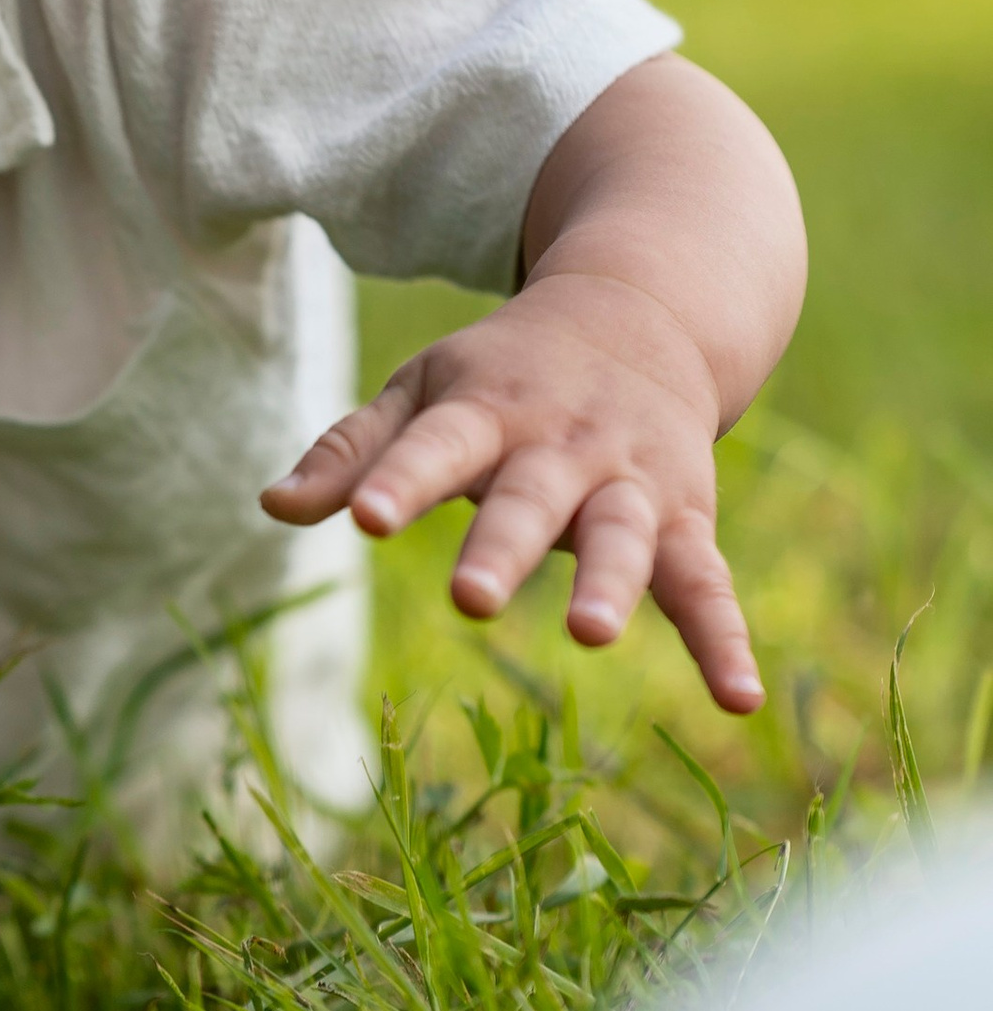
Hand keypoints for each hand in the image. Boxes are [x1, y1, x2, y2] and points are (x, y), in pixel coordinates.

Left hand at [261, 269, 763, 712]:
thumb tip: (273, 506)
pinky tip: (737, 699)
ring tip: (590, 634)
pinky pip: (707, 583)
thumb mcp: (424, 388)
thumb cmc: (507, 369)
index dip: (399, 480)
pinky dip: (725, 640)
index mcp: (486, 408)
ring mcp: (629, 482)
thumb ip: (353, 450)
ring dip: (609, 583)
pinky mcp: (685, 518)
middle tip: (470, 598)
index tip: (363, 517)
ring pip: (622, 535)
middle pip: (530, 497)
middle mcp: (561, 445)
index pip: (434, 445)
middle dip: (503, 545)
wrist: (645, 311)